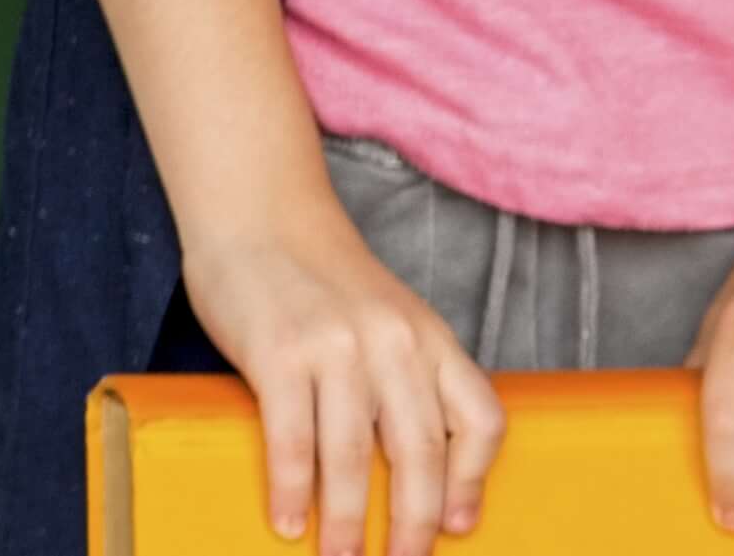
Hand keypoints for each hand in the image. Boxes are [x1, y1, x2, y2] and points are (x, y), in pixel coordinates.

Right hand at [180, 207, 502, 551]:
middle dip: (412, 524)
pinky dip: (291, 489)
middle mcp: (392, 342)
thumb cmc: (315, 272)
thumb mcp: (386, 315)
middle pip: (418, 452)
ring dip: (347, 520)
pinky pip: (291, 438)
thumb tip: (411, 459)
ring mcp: (335, 347)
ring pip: (353, 456)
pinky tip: (288, 519)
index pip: (479, 419)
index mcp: (428, 334)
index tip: (456, 526)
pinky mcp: (278, 352)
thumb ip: (405, 372)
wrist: (255, 210)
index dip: (473, 482)